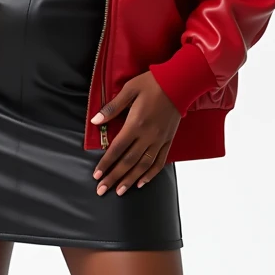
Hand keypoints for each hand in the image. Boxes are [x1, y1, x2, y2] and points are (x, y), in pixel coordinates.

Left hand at [89, 71, 180, 195]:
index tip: (97, 175)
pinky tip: (142, 182)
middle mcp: (147, 136)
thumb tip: (95, 120)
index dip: (105, 163)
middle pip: (128, 162)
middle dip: (114, 177)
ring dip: (130, 180)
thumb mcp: (129, 89)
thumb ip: (112, 107)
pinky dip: (151, 174)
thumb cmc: (152, 83)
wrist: (179, 82)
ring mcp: (159, 140)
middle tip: (102, 190)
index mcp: (135, 124)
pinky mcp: (168, 140)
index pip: (117, 149)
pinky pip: (160, 161)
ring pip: (143, 165)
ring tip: (120, 191)